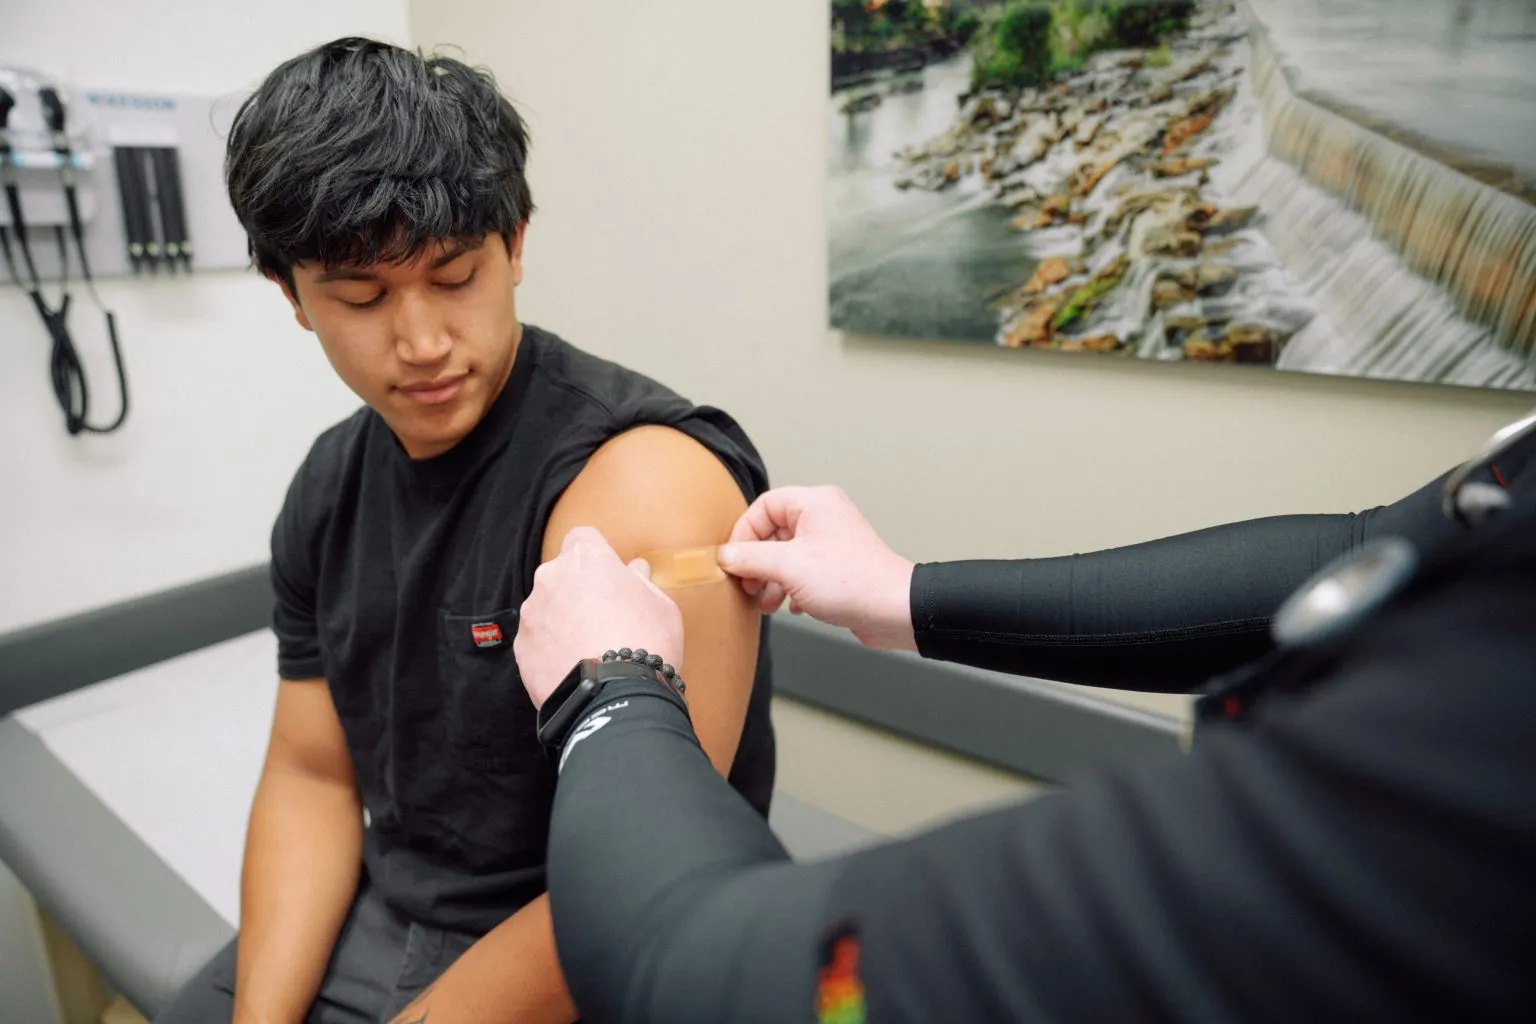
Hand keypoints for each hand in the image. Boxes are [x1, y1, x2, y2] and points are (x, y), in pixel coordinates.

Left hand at [516, 527, 683, 709]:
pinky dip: (551, 649)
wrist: (615, 698)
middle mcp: (551, 578)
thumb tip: (634, 571)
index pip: (583, 537)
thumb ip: (642, 582)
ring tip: (589, 649)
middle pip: (562, 574)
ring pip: (547, 608)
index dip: (597, 555)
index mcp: (586, 559)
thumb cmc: (646, 644)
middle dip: (579, 589)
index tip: (610, 576)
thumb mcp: (662, 606)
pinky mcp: (522, 648)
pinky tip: (574, 667)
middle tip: (605, 618)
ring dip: (563, 620)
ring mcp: (532, 614)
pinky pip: (538, 640)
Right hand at [716, 486, 915, 650]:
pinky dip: (791, 588)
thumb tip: (725, 555)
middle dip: (757, 562)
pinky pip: (803, 571)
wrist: (893, 610)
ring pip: (787, 555)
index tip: (732, 560)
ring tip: (766, 602)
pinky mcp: (838, 567)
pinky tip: (791, 607)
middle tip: (747, 584)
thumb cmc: (851, 581)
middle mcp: (824, 517)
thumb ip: (751, 558)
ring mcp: (832, 543)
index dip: (743, 533)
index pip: (764, 506)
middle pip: (773, 532)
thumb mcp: (788, 567)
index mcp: (814, 503)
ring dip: (771, 580)